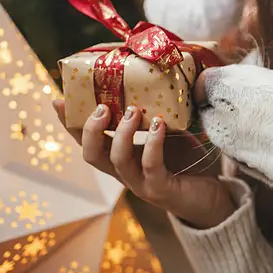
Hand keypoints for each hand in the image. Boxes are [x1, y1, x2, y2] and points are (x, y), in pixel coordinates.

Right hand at [53, 100, 235, 228]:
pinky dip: (152, 143)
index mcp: (121, 158)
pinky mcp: (161, 189)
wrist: (212, 195)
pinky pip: (150, 165)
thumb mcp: (169, 133)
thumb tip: (156, 78)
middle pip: (92, 155)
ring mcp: (141, 183)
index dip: (71, 123)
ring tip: (133, 110)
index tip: (60, 99)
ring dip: (121, 133)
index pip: (89, 141)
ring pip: (116, 160)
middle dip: (90, 129)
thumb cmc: (188, 162)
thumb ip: (156, 113)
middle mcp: (125, 172)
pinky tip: (159, 125)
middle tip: (103, 106)